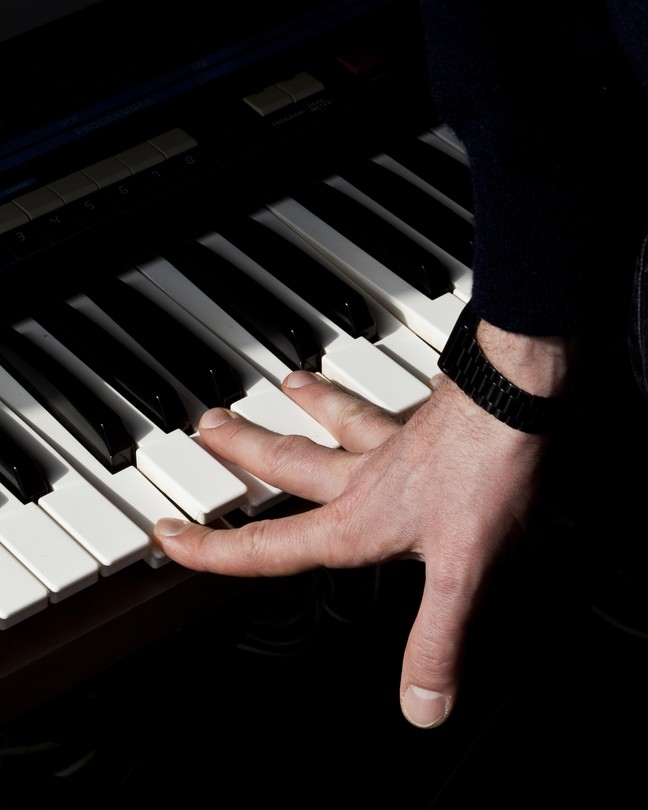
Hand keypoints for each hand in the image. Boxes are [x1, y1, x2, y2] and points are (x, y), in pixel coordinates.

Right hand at [154, 368, 547, 727]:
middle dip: (244, 450)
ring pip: (336, 421)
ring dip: (308, 405)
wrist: (515, 404)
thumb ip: (435, 641)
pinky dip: (381, 394)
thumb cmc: (485, 478)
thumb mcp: (461, 574)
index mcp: (357, 521)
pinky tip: (391, 383)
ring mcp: (394, 443)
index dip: (216, 549)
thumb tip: (420, 707)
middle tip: (207, 426)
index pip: (271, 544)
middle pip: (289, 461)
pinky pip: (391, 406)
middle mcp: (365, 477)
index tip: (172, 537)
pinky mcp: (426, 419)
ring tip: (287, 386)